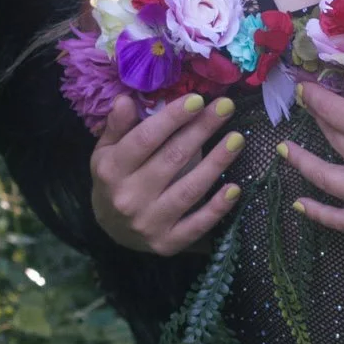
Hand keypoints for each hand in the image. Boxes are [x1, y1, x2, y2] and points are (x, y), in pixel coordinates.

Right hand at [90, 93, 244, 256]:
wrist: (111, 231)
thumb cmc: (114, 180)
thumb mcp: (106, 152)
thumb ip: (117, 127)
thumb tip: (125, 100)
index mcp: (111, 170)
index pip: (145, 139)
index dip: (172, 118)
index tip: (197, 99)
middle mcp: (128, 197)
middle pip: (172, 159)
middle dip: (201, 130)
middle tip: (225, 107)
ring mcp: (149, 223)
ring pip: (189, 190)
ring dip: (216, 163)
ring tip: (237, 139)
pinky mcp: (167, 244)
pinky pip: (197, 225)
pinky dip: (217, 208)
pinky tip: (234, 188)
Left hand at [280, 71, 343, 243]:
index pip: (335, 109)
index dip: (316, 95)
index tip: (305, 86)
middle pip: (332, 136)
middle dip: (316, 117)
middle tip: (306, 105)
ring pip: (323, 175)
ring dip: (300, 160)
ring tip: (284, 149)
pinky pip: (339, 220)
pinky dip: (316, 213)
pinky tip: (300, 204)